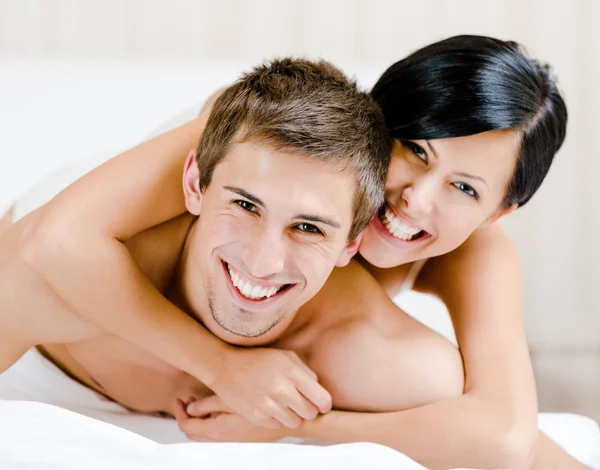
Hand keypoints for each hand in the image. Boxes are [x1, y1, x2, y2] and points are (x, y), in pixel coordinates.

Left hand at [174, 397, 289, 442]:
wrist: (292, 418)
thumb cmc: (263, 404)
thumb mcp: (232, 399)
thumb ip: (208, 404)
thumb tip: (189, 408)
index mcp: (218, 430)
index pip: (187, 426)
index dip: (179, 412)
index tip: (179, 398)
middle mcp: (223, 439)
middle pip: (194, 432)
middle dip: (188, 415)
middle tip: (189, 399)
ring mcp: (233, 440)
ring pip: (206, 433)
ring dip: (201, 417)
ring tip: (203, 399)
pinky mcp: (242, 437)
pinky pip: (218, 432)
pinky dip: (212, 420)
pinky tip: (221, 405)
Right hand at [207, 347, 330, 428]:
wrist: (225, 367)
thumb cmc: (257, 360)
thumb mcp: (285, 356)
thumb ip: (305, 371)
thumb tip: (318, 388)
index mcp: (292, 373)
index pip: (323, 400)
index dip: (324, 404)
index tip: (319, 403)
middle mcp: (282, 390)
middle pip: (310, 413)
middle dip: (307, 409)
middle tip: (298, 401)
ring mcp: (269, 405)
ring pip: (295, 423)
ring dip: (292, 415)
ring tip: (282, 403)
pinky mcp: (257, 417)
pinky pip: (277, 425)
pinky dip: (275, 418)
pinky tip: (267, 404)